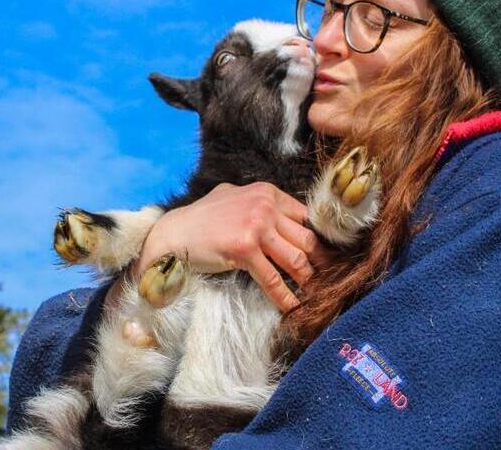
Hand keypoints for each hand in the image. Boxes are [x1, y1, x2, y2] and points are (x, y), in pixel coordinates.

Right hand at [133, 182, 322, 312]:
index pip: (306, 217)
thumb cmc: (203, 219)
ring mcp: (255, 227)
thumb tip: (287, 218)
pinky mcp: (244, 250)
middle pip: (306, 239)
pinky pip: (273, 279)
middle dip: (319, 262)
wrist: (173, 233)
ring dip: (307, 280)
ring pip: (296, 259)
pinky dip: (285, 297)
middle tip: (326, 278)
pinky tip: (292, 307)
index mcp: (267, 192)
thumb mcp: (236, 198)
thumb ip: (261, 203)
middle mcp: (265, 206)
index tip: (326, 255)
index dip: (319, 239)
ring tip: (312, 293)